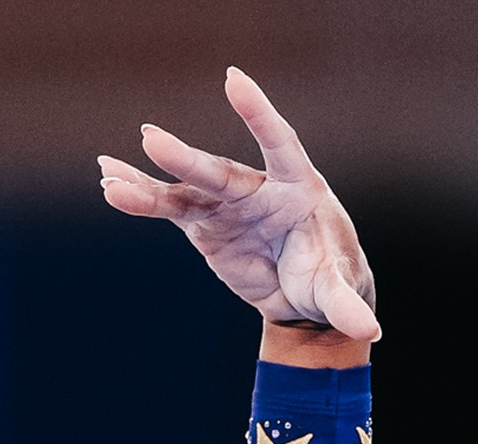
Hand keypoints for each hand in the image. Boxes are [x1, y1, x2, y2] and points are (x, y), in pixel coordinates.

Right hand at [97, 67, 380, 341]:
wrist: (306, 297)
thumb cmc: (329, 278)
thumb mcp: (339, 292)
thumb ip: (346, 304)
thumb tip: (367, 329)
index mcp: (298, 189)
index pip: (279, 144)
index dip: (259, 115)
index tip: (233, 80)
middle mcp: (257, 189)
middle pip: (220, 172)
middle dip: (187, 160)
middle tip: (151, 141)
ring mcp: (227, 205)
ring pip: (185, 190)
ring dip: (148, 183)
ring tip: (109, 175)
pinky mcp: (205, 225)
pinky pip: (169, 209)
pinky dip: (140, 199)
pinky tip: (110, 186)